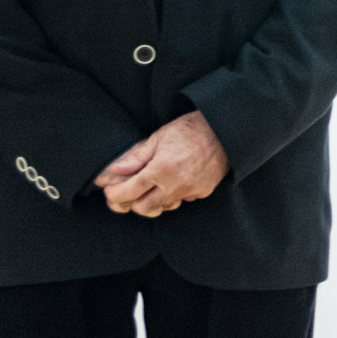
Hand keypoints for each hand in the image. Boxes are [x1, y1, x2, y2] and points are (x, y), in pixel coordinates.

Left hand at [95, 111, 229, 216]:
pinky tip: (173, 182)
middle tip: (129, 191)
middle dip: (132, 201)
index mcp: (160, 169)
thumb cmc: (190, 129)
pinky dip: (173, 195)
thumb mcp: (159, 137)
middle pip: (143, 208)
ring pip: (162, 207)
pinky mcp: (202, 192)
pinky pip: (180, 201)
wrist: (225, 130)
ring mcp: (190, 190)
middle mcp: (175, 184)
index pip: (128, 193)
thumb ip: (136, 157)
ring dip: (153, 200)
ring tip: (152, 186)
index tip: (111, 190)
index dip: (114, 194)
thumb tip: (113, 171)